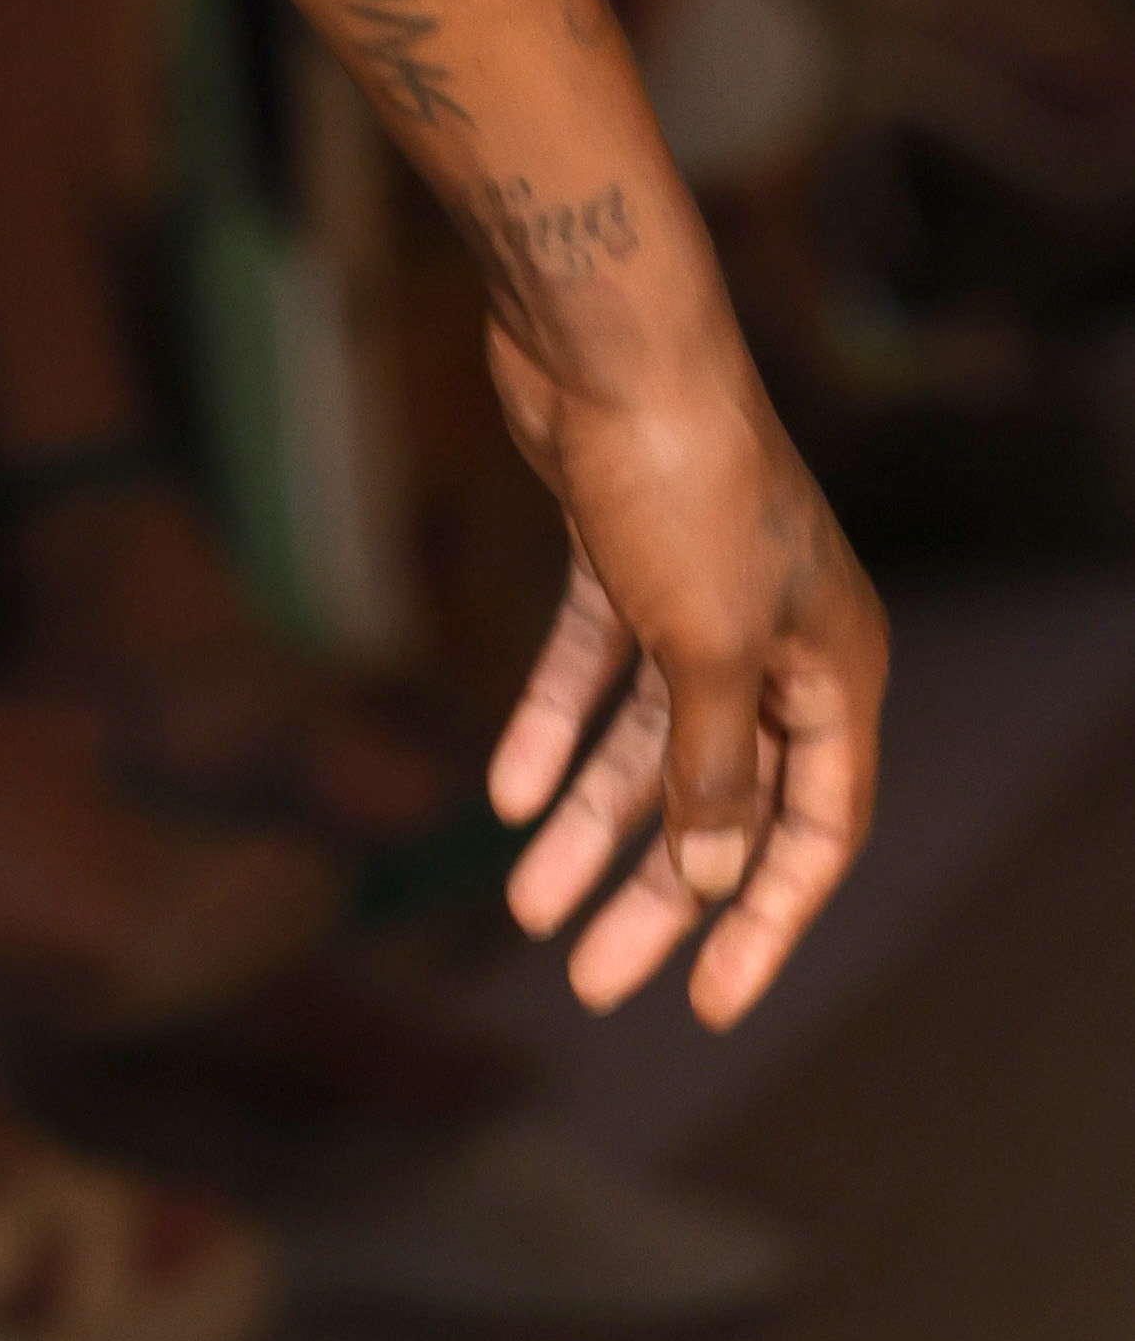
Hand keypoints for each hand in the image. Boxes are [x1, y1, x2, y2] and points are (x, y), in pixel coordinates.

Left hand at [485, 320, 885, 1023]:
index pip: (817, 827)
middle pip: (722, 797)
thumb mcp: (703, 648)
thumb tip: (712, 881)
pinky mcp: (621, 552)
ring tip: (528, 909)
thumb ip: (714, 769)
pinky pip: (591, 665)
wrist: (607, 339)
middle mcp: (777, 635)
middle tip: (590, 979)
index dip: (764, 919)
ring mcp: (696, 592)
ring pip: (649, 740)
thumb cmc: (682, 486)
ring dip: (591, 821)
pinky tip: (506, 793)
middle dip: (658, 889)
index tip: (705, 1001)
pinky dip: (551, 725)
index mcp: (834, 665)